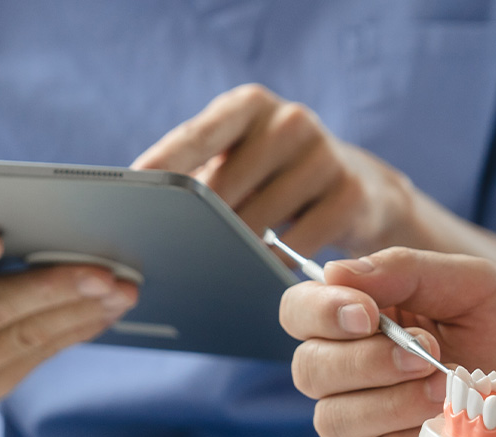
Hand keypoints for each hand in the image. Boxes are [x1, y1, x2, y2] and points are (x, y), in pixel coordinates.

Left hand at [134, 84, 418, 255]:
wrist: (360, 191)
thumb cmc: (273, 179)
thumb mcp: (236, 161)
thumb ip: (196, 173)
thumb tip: (142, 216)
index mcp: (248, 105)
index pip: (196, 135)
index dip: (163, 164)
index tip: (134, 189)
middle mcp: (288, 120)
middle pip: (223, 188)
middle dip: (199, 227)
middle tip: (180, 256)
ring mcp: (324, 155)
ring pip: (257, 221)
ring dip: (236, 251)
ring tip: (227, 265)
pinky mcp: (351, 194)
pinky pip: (295, 246)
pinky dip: (274, 265)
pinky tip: (265, 274)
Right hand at [280, 247, 495, 436]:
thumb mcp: (474, 285)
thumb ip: (406, 271)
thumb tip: (335, 273)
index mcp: (364, 320)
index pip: (300, 311)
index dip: (319, 312)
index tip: (367, 314)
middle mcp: (353, 374)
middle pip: (309, 370)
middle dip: (364, 361)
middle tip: (428, 354)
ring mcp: (368, 428)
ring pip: (331, 420)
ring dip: (387, 403)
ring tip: (446, 392)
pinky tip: (437, 434)